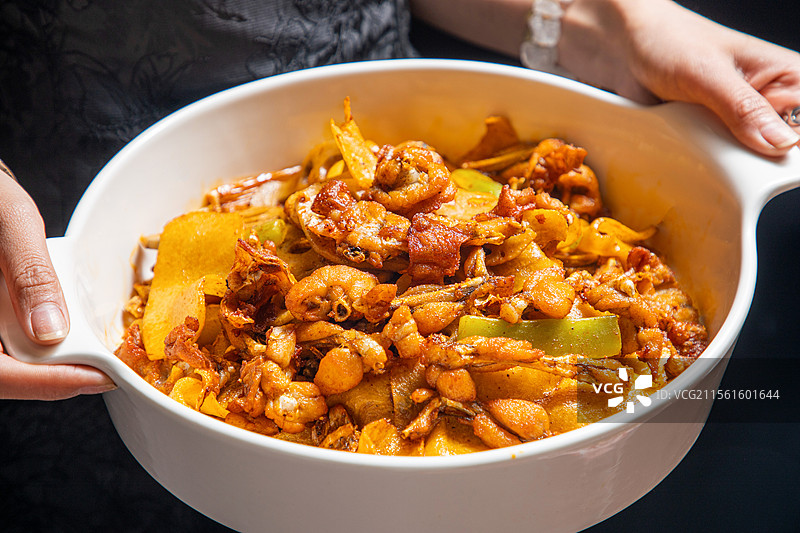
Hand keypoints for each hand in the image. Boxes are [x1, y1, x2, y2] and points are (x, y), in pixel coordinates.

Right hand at [0, 160, 114, 399]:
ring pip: (13, 368)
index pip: (3, 375)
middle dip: (60, 379)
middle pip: (11, 377)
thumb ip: (31, 275)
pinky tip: (74, 340)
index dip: (52, 383)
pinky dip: (45, 351)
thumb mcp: (12, 225)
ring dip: (54, 368)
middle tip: (109, 371)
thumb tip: (51, 329)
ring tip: (98, 358)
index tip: (99, 378)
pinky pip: (13, 350)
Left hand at [559, 0, 799, 155]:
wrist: (618, 46)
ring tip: (700, 147)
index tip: (768, 158)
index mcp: (786, 77)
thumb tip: (780, 142)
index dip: (790, 148)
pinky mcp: (709, 137)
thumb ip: (743, 109)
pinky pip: (716, 165)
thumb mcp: (707, 74)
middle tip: (724, 151)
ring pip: (747, 163)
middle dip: (755, 163)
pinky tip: (690, 159)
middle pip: (781, 153)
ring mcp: (736, 123)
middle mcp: (766, 103)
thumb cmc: (666, 40)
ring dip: (726, 168)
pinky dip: (704, 168)